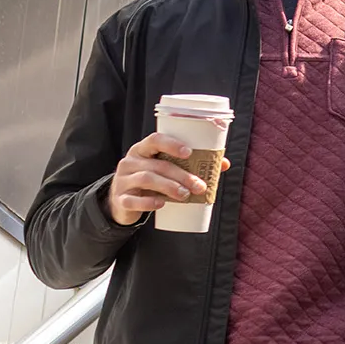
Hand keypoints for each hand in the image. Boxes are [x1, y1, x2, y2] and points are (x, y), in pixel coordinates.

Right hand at [105, 131, 229, 225]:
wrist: (123, 202)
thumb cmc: (151, 180)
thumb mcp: (165, 169)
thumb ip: (191, 165)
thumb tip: (224, 163)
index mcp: (142, 150)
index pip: (154, 140)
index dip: (171, 144)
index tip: (189, 152)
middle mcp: (130, 162)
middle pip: (157, 165)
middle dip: (181, 175)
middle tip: (199, 186)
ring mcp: (123, 180)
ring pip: (146, 180)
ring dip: (169, 187)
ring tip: (186, 195)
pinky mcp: (120, 199)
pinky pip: (132, 200)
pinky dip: (148, 202)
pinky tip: (161, 204)